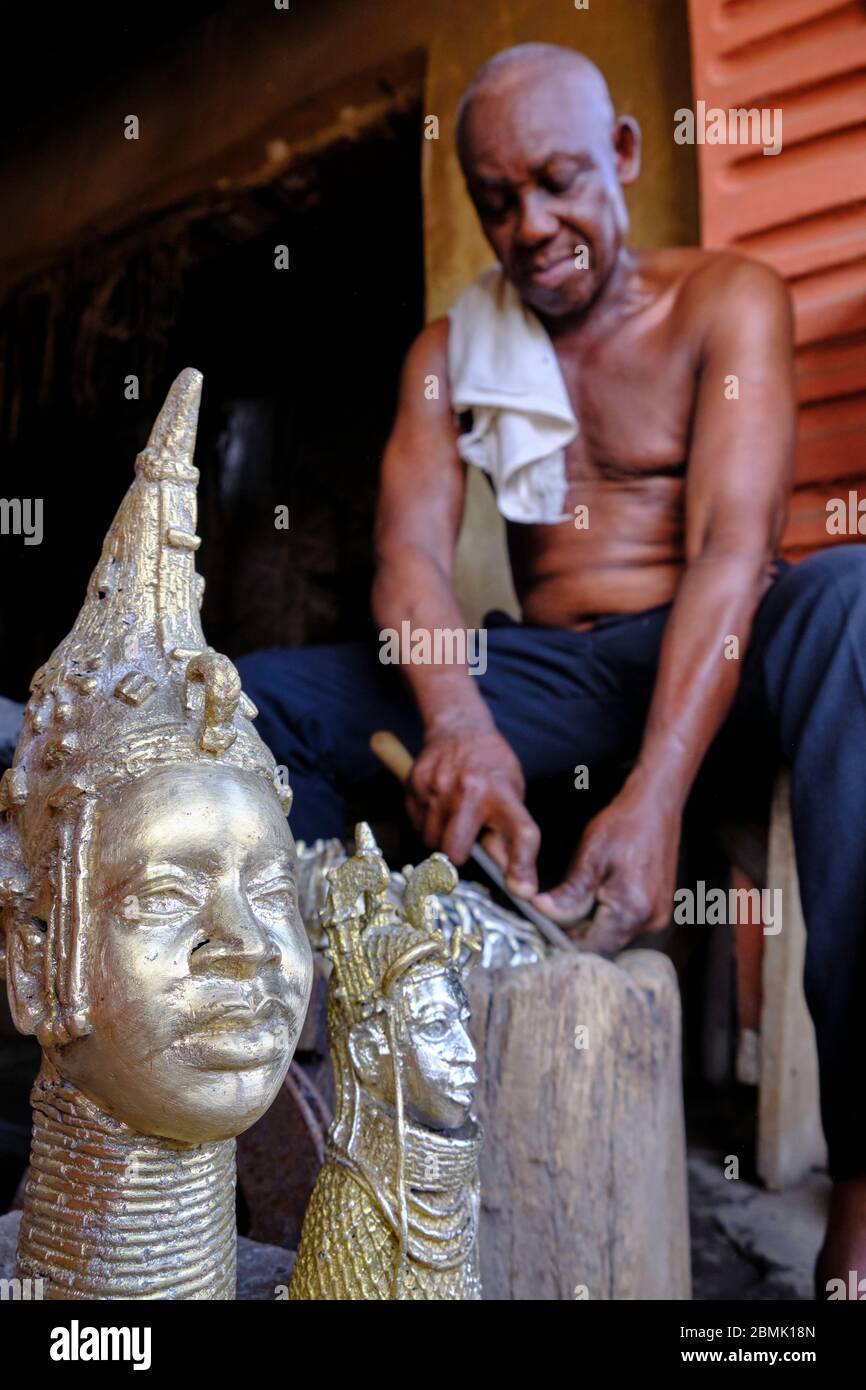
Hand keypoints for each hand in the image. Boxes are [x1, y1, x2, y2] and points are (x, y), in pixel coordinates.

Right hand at [406, 719, 539, 895]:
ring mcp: (437, 786)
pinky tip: (439, 803)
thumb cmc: (491, 766)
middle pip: (454, 851)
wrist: (459, 727)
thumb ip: (508, 833)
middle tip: (465, 840)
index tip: (523, 891)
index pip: (520, 833)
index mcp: (502, 792)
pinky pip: (417, 824)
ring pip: (431, 842)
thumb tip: (510, 876)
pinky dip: (427, 822)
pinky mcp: (414, 784)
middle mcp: (469, 789)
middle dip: (458, 855)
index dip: (522, 866)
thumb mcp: (512, 792)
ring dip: (441, 838)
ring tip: (454, 814)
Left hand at [533, 776, 680, 955]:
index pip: (591, 947)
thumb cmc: (623, 826)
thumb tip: (542, 913)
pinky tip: (596, 896)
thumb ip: (568, 894)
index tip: (544, 929)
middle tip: (554, 913)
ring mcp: (658, 916)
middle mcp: (650, 920)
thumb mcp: (589, 858)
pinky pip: (626, 925)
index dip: (564, 941)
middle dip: (577, 933)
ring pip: (614, 936)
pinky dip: (608, 917)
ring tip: (574, 901)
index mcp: (632, 910)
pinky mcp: (659, 910)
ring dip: (592, 925)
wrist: (655, 807)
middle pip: (604, 945)